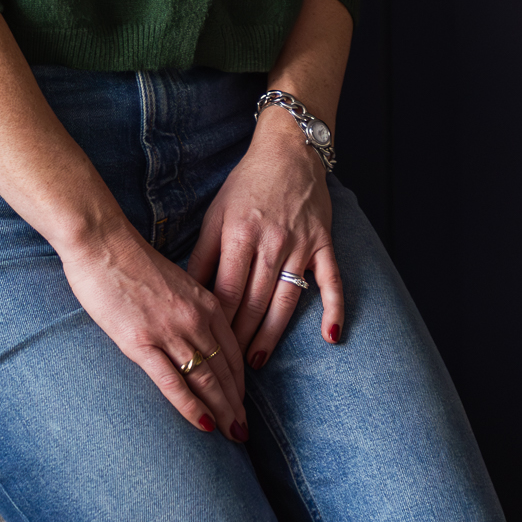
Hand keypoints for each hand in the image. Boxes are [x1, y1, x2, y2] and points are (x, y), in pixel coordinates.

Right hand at [58, 217, 249, 441]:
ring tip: (231, 435)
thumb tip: (196, 333)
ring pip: (205, 380)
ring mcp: (170, 332)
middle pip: (224, 371)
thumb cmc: (131, 260)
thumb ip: (190, 308)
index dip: (240, 382)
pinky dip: (190, 406)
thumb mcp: (176, 281)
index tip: (242, 403)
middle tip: (243, 432)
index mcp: (206, 303)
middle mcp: (195, 319)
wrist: (102, 243)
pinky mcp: (141, 342)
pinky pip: (171, 382)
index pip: (232, 351)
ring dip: (221, 411)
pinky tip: (202, 425)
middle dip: (236, 405)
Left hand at [187, 110, 343, 367]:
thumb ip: (203, 255)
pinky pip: (331, 282)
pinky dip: (334, 310)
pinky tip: (331, 338)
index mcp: (238, 235)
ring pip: (285, 300)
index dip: (215, 324)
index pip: (224, 291)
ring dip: (271, 335)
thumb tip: (188, 294)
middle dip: (238, 339)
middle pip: (252, 302)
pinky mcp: (323, 244)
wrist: (289, 151)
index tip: (205, 349)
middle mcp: (270, 243)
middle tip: (226, 370)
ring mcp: (300, 245)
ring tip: (257, 364)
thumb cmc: (245, 185)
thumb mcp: (215, 215)